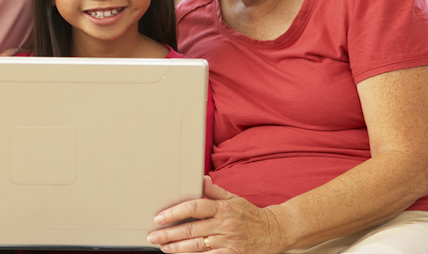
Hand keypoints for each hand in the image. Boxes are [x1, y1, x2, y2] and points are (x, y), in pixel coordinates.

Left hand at [147, 176, 284, 253]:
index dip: (175, 212)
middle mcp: (225, 224)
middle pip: (191, 229)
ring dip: (177, 248)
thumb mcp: (233, 198)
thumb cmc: (249, 214)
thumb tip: (201, 180)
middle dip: (169, 234)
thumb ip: (215, 191)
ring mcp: (229, 241)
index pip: (195, 207)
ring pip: (197, 246)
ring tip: (163, 247)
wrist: (274, 232)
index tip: (159, 217)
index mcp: (223, 208)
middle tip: (153, 236)